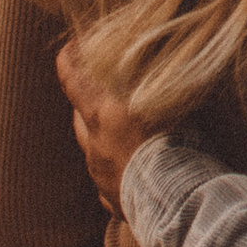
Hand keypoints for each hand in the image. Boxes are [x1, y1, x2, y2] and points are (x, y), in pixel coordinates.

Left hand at [54, 41, 161, 210]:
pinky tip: (133, 170)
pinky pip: (108, 181)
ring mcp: (100, 175)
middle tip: (98, 89)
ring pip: (93, 150)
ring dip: (103, 137)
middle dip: (86, 102)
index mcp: (104, 115)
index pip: (73, 81)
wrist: (177, 199)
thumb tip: (161, 59)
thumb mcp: (169, 99)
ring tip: (123, 129)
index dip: (69, 62)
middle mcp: (96, 145)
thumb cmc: (177, 142)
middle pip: (79, 117)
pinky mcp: (112, 199)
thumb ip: (158, 80)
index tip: (70, 47)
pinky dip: (117, 171)